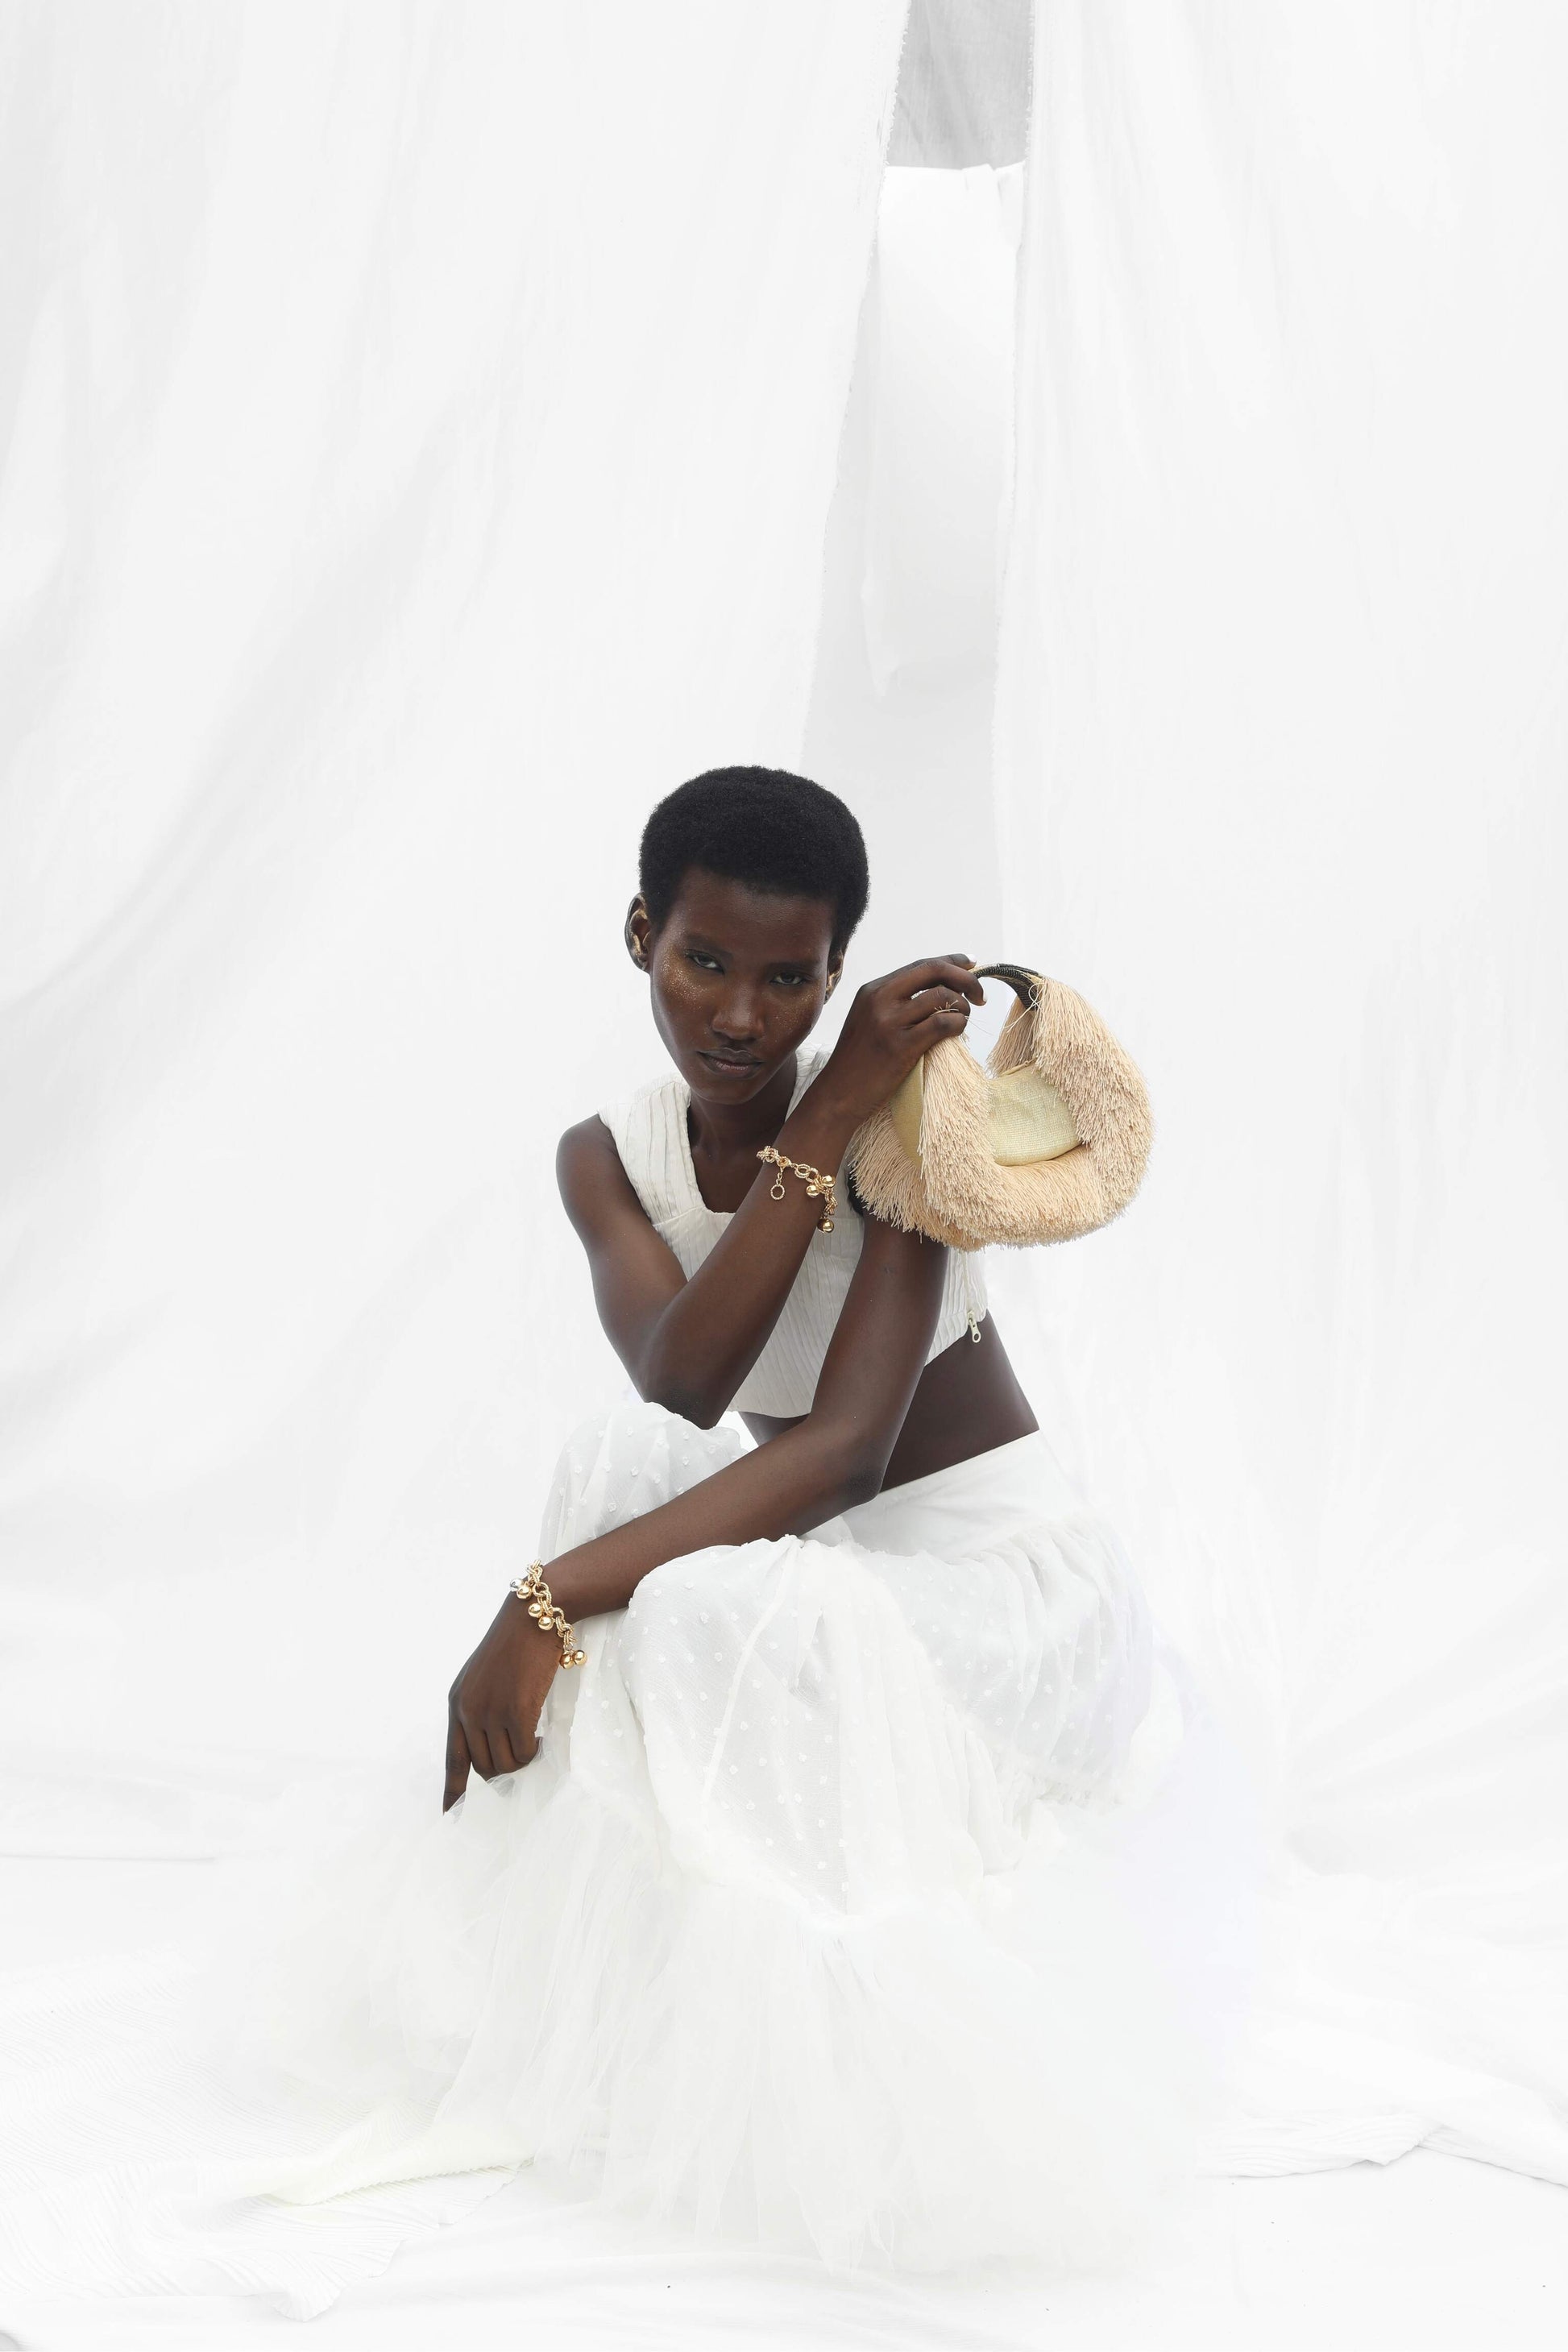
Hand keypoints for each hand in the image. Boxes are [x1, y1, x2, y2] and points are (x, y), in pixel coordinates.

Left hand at [443, 1588, 561, 1811]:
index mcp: (457, 1702)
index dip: (452, 1788)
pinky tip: (540, 1737)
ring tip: (533, 1742)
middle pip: (483, 1767)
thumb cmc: (516, 1643)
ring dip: (521, 1761)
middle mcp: (468, 1711)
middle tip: (522, 1757)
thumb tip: (494, 1748)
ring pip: (505, 1764)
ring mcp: (491, 1712)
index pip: (452, 1756)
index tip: (449, 1811)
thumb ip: (481, 1709)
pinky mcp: (517, 1711)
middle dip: (503, 1771)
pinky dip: (534, 1751)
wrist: (534, 1615)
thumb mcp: (484, 1677)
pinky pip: (524, 1752)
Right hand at [816, 954, 985, 1127]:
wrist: (837, 1095)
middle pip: (934, 970)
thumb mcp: (869, 1020)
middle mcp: (880, 999)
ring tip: (964, 1019)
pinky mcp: (901, 1046)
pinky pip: (943, 1023)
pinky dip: (958, 1024)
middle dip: (965, 978)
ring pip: (942, 996)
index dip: (952, 962)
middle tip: (980, 995)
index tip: (972, 964)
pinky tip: (957, 1031)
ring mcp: (889, 1022)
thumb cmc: (858, 1062)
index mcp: (873, 989)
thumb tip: (939, 989)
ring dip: (963, 1006)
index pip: (921, 965)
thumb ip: (895, 1002)